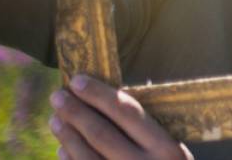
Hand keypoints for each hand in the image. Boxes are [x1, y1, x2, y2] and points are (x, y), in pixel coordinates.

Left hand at [50, 75, 191, 159]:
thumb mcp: (174, 156)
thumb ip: (149, 133)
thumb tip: (110, 100)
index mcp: (167, 150)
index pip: (127, 113)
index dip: (100, 94)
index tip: (78, 80)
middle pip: (101, 133)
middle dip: (75, 112)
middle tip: (58, 95)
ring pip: (85, 156)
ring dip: (67, 135)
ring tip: (56, 119)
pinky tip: (63, 148)